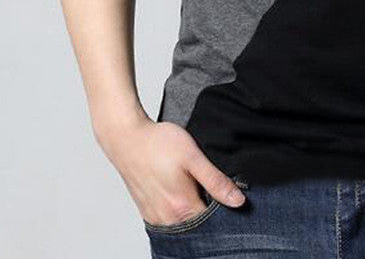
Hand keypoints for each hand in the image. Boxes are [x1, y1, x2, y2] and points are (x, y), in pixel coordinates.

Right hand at [97, 113, 245, 225]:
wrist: (126, 138)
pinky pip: (170, 221)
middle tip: (214, 188)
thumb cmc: (158, 143)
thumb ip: (215, 181)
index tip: (231, 194)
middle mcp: (167, 219)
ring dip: (195, 211)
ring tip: (196, 187)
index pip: (214, 223)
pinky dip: (180, 212)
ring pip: (184, 224)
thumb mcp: (193, 157)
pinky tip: (183, 193)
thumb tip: (238, 201)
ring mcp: (155, 217)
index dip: (227, 210)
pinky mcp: (147, 211)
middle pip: (199, 226)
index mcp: (182, 208)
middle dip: (210, 213)